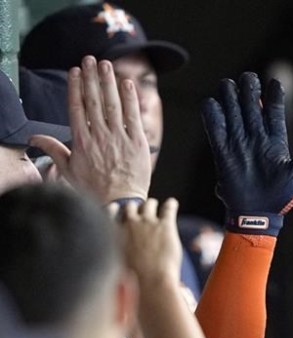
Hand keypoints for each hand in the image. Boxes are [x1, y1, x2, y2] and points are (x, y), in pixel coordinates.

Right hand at [30, 56, 150, 201]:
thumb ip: (54, 150)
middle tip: (90, 59)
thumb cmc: (94, 189)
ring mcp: (119, 138)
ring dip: (109, 82)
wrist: (120, 203)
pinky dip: (130, 99)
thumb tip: (34, 137)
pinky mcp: (137, 143)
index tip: (75, 71)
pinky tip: (127, 84)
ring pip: (113, 104)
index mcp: (81, 141)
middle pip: (94, 101)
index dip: (76, 87)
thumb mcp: (68, 170)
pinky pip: (133, 116)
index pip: (77, 107)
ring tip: (106, 65)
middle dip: (92, 78)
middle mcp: (99, 136)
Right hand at [116, 197, 182, 288]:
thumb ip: (111, 255)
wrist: (150, 281)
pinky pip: (168, 208)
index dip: (114, 209)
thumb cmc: (131, 281)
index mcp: (113, 233)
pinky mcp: (165, 225)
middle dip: (135, 208)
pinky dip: (171, 204)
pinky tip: (173, 203)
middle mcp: (129, 224)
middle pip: (130, 206)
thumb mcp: (112, 266)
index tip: (116, 208)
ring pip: (149, 204)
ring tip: (156, 205)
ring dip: (152, 204)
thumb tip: (114, 260)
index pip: (109, 212)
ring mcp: (147, 222)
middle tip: (140, 212)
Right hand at [201, 72, 292, 235]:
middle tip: (248, 78)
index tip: (274, 82)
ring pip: (232, 110)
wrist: (257, 215)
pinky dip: (212, 113)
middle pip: (251, 105)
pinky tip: (213, 104)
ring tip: (229, 85)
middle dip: (248, 89)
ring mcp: (238, 142)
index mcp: (276, 140)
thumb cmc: (281, 197)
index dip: (274, 95)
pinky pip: (214, 127)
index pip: (274, 111)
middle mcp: (256, 137)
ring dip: (230, 96)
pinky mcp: (221, 151)